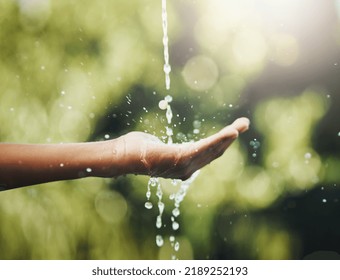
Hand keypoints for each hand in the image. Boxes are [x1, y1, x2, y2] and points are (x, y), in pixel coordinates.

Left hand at [115, 117, 249, 179]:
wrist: (120, 155)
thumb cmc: (134, 150)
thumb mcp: (155, 147)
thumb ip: (165, 147)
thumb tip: (158, 144)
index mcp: (182, 166)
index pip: (206, 154)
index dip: (221, 143)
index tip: (232, 132)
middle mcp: (186, 169)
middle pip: (214, 152)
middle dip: (230, 138)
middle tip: (245, 123)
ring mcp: (183, 166)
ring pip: (211, 150)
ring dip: (228, 137)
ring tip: (242, 126)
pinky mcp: (180, 159)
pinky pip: (203, 148)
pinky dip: (218, 140)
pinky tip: (230, 132)